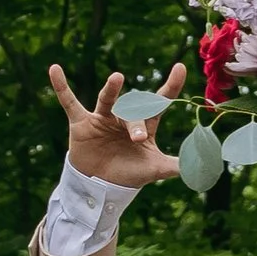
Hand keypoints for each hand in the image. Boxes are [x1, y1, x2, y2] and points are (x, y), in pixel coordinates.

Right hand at [46, 59, 188, 186]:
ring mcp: (102, 117)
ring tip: (117, 78)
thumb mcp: (153, 170)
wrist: (99, 187)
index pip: (159, 102)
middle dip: (135, 124)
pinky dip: (61, 87)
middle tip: (137, 137)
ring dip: (111, 91)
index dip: (171, 86)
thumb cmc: (129, 175)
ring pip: (108, 101)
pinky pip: (69, 102)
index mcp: (144, 125)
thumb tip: (201, 166)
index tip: (180, 68)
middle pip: (132, 111)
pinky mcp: (81, 123)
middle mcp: (124, 117)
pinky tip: (54, 69)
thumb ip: (175, 166)